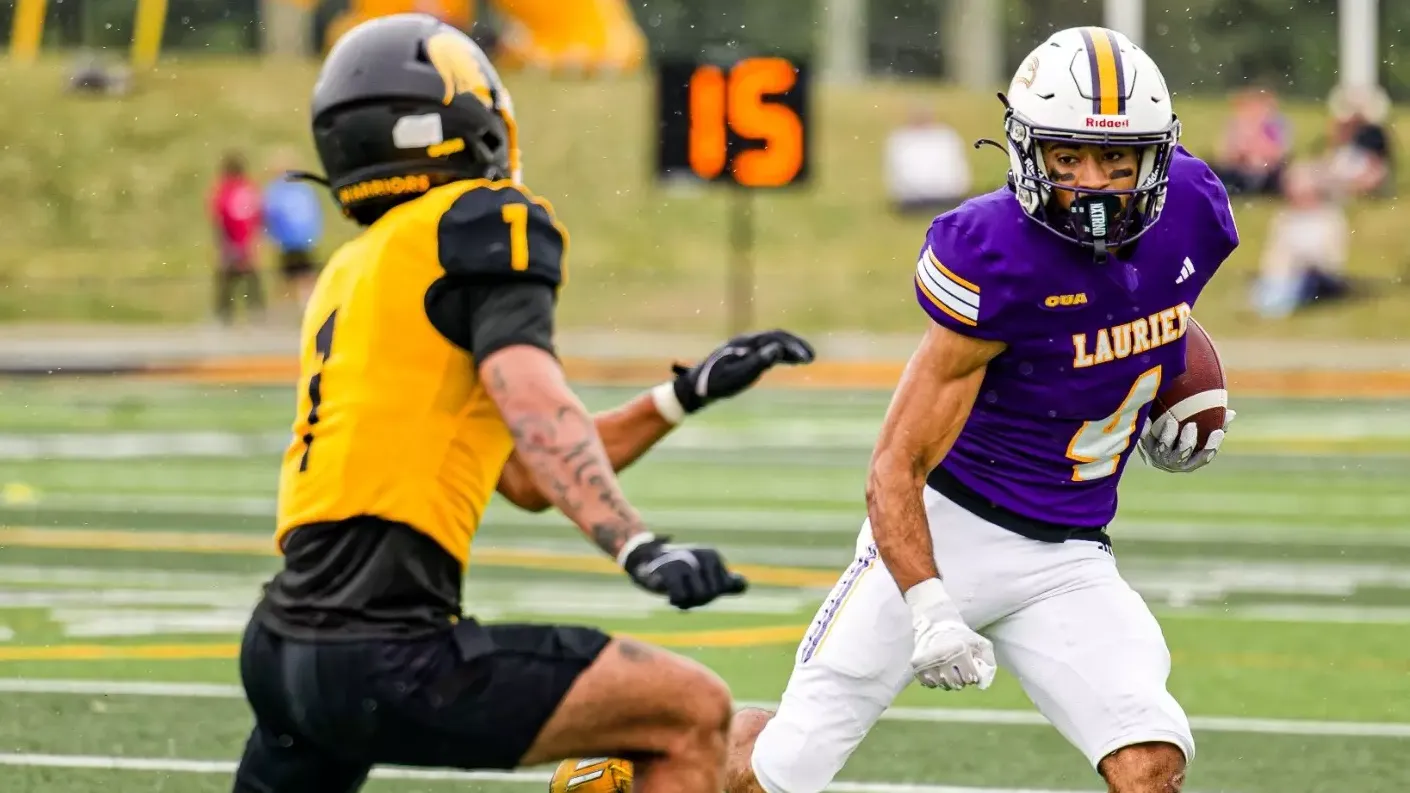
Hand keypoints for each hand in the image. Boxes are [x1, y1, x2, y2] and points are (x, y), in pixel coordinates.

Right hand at [617, 534, 747, 609]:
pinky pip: (681, 598)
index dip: (707, 595)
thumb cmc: (677, 572)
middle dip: (696, 600)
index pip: (721, 589)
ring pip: (699, 597)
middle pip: (710, 595)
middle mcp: (702, 555)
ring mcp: (686, 561)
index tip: (693, 584)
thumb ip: (725, 583)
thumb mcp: (704, 576)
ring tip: (675, 590)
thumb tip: (744, 584)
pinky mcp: (669, 570)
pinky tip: (667, 592)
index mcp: (712, 555)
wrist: (644, 562)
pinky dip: (675, 600)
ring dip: (685, 601)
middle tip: (683, 588)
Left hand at [670, 330, 814, 413]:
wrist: (695, 389)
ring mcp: (745, 348)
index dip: (793, 346)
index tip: (807, 358)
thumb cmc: (715, 385)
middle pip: (776, 336)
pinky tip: (789, 362)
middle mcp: (746, 341)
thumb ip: (757, 362)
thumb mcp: (737, 377)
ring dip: (790, 349)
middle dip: (795, 345)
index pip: (775, 338)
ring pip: (773, 343)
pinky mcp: (744, 356)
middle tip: (811, 357)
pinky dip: (781, 354)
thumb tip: (777, 349)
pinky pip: (767, 350)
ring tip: (806, 359)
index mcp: (745, 343)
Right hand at [904, 579, 995, 690]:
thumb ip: (988, 662)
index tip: (970, 669)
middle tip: (959, 670)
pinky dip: (934, 681)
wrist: (937, 625)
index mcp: (960, 650)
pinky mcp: (917, 665)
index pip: (970, 678)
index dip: (972, 676)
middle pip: (956, 683)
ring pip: (942, 684)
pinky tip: (938, 672)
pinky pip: (928, 684)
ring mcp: (929, 661)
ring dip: (947, 681)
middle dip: (960, 680)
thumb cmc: (962, 638)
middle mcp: (943, 656)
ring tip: (948, 670)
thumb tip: (981, 684)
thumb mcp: (980, 644)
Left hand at [1137, 408, 1235, 473]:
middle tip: (1191, 425)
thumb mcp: (1201, 431)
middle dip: (1187, 442)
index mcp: (1190, 461)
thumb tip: (1232, 414)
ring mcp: (1157, 455)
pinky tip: (1148, 419)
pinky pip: (1143, 438)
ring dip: (1168, 436)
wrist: (1154, 439)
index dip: (1211, 447)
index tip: (1218, 431)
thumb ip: (1215, 423)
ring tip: (1172, 421)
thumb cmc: (1184, 435)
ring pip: (1162, 449)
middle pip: (1181, 456)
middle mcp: (1173, 462)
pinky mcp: (1143, 445)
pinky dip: (1145, 430)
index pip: (1204, 458)